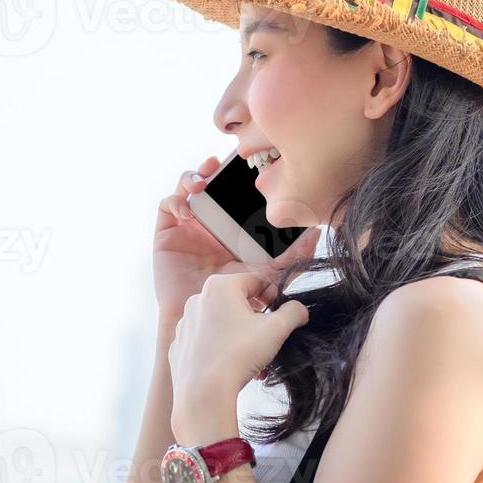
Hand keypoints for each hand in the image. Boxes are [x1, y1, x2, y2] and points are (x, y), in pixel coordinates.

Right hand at [154, 156, 324, 321]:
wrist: (203, 319)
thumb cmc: (233, 300)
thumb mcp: (266, 274)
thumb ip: (290, 256)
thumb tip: (315, 234)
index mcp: (232, 225)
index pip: (234, 190)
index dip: (237, 174)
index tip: (246, 164)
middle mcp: (209, 220)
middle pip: (210, 181)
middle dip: (214, 168)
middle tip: (220, 163)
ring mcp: (187, 224)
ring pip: (187, 186)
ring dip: (192, 177)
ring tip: (201, 184)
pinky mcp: (167, 232)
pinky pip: (168, 204)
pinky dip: (176, 200)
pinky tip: (188, 212)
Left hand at [167, 271, 309, 437]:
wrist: (203, 393)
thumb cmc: (239, 355)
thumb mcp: (277, 329)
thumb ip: (293, 312)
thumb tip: (299, 310)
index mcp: (219, 287)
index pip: (255, 281)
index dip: (273, 295)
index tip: (283, 313)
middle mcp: (197, 300)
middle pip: (237, 303)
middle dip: (257, 321)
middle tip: (270, 340)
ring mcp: (185, 324)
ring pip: (222, 324)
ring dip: (242, 337)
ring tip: (256, 361)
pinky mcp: (179, 346)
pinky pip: (206, 342)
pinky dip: (221, 349)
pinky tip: (233, 367)